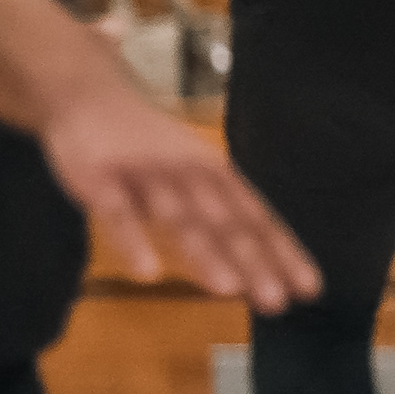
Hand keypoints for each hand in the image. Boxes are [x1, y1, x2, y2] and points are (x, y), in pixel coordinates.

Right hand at [40, 76, 318, 313]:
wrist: (85, 92)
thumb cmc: (145, 145)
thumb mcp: (189, 172)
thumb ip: (216, 215)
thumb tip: (255, 263)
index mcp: (215, 173)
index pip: (256, 217)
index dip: (282, 252)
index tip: (309, 289)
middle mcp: (189, 171)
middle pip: (226, 220)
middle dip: (254, 261)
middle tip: (277, 301)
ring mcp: (145, 173)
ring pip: (180, 216)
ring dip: (206, 253)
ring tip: (228, 290)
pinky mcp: (98, 178)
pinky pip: (117, 212)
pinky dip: (133, 241)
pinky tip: (147, 273)